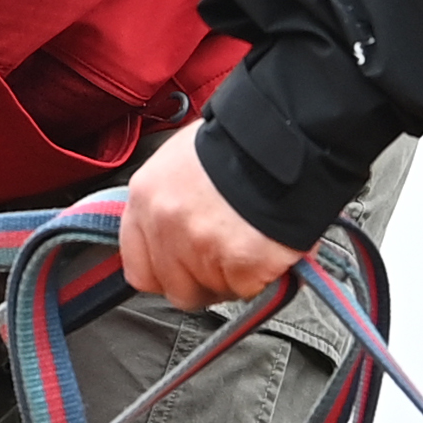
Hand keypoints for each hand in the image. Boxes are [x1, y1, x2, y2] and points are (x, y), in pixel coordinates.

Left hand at [117, 125, 303, 311]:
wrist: (284, 131)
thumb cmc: (238, 140)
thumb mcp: (182, 160)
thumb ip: (170, 203)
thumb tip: (176, 233)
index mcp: (146, 197)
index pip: (139, 269)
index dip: (167, 275)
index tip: (185, 271)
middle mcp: (166, 225)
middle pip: (177, 288)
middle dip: (204, 281)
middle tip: (228, 260)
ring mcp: (201, 248)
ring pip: (216, 290)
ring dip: (237, 275)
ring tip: (254, 240)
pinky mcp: (241, 262)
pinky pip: (249, 289)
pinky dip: (264, 275)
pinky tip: (270, 245)